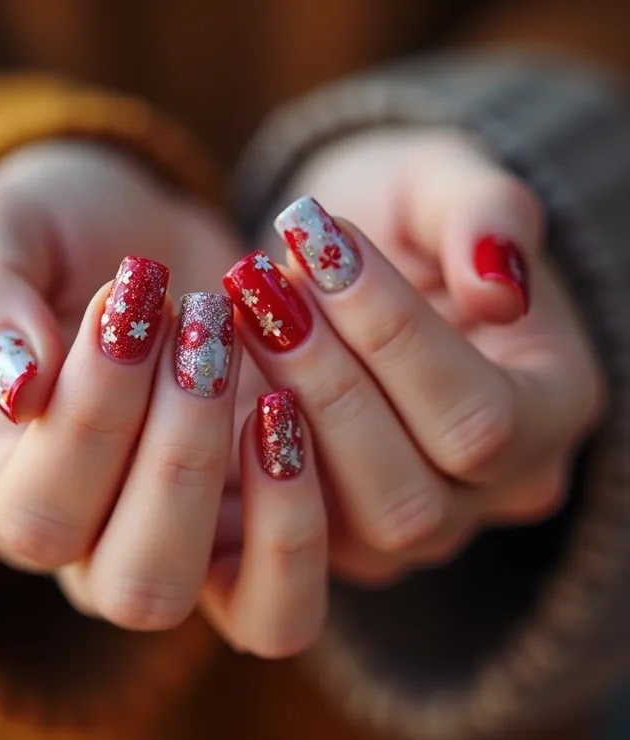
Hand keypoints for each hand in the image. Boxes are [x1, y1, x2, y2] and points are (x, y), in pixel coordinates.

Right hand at [0, 140, 264, 625]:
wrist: (149, 245)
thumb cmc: (64, 240)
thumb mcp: (3, 233)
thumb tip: (17, 386)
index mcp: (21, 495)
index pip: (41, 516)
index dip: (90, 412)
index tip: (127, 293)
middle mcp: (108, 550)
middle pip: (141, 584)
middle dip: (179, 453)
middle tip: (203, 327)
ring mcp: (202, 552)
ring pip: (244, 616)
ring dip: (262, 493)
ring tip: (262, 377)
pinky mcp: (267, 533)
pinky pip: (295, 592)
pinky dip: (305, 520)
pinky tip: (291, 409)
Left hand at [218, 129, 602, 590]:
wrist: (351, 267)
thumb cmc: (406, 223)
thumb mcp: (446, 187)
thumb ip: (485, 213)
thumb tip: (496, 285)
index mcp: (548, 414)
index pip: (483, 419)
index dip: (394, 335)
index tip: (320, 240)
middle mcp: (482, 495)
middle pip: (409, 498)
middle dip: (324, 382)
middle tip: (259, 281)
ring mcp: (405, 532)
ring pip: (346, 529)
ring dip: (280, 414)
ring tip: (236, 313)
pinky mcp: (330, 537)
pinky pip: (280, 539)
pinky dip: (238, 461)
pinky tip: (206, 376)